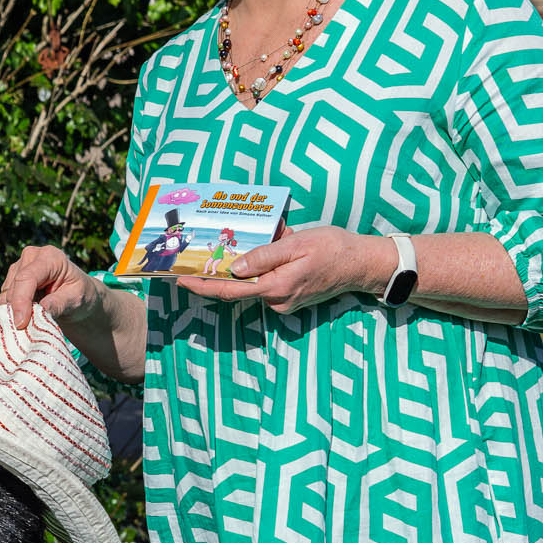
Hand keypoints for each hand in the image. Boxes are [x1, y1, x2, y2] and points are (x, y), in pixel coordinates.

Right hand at [0, 244, 109, 330]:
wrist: (76, 294)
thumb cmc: (79, 294)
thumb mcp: (76, 299)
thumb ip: (58, 303)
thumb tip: (39, 311)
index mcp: (50, 257)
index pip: (27, 278)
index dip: (21, 301)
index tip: (21, 324)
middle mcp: (31, 256)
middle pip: (14, 287)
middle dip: (17, 310)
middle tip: (27, 330)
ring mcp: (19, 266)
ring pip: (6, 294)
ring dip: (13, 311)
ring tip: (30, 323)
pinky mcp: (11, 278)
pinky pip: (4, 298)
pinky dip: (11, 311)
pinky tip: (24, 318)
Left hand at [175, 226, 392, 315]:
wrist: (363, 263)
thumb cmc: (332, 248)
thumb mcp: (297, 244)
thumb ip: (264, 257)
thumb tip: (234, 268)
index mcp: (276, 287)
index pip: (229, 291)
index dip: (202, 286)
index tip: (180, 279)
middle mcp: (277, 301)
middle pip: (238, 287)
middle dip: (222, 269)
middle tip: (200, 254)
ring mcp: (284, 303)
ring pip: (253, 283)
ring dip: (249, 264)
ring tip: (263, 239)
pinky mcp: (290, 299)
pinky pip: (267, 282)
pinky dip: (263, 267)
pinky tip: (279, 246)